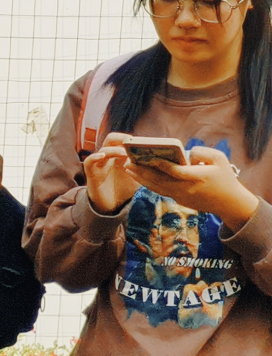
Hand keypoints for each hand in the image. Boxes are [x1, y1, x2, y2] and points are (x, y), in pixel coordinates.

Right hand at [85, 136, 138, 214]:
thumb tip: (160, 159)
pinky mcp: (92, 173)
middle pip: (111, 139)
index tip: (142, 142)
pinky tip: (102, 155)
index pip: (123, 140)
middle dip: (122, 138)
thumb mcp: (138, 176)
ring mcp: (99, 164)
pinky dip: (94, 157)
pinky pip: (89, 161)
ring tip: (124, 153)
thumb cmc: (124, 189)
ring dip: (114, 149)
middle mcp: (109, 157)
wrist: (111, 205)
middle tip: (132, 143)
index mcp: (119, 155)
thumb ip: (145, 167)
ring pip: (103, 149)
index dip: (131, 139)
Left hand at [122, 142, 259, 229]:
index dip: (162, 165)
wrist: (229, 203)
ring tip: (128, 168)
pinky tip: (139, 177)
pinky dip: (149, 184)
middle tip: (127, 161)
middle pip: (160, 180)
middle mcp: (186, 188)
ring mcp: (181, 196)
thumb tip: (184, 153)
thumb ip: (202, 152)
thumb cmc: (225, 177)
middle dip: (142, 171)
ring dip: (141, 178)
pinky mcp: (179, 200)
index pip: (176, 172)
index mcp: (197, 177)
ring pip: (157, 187)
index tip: (149, 158)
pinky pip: (160, 191)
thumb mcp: (220, 159)